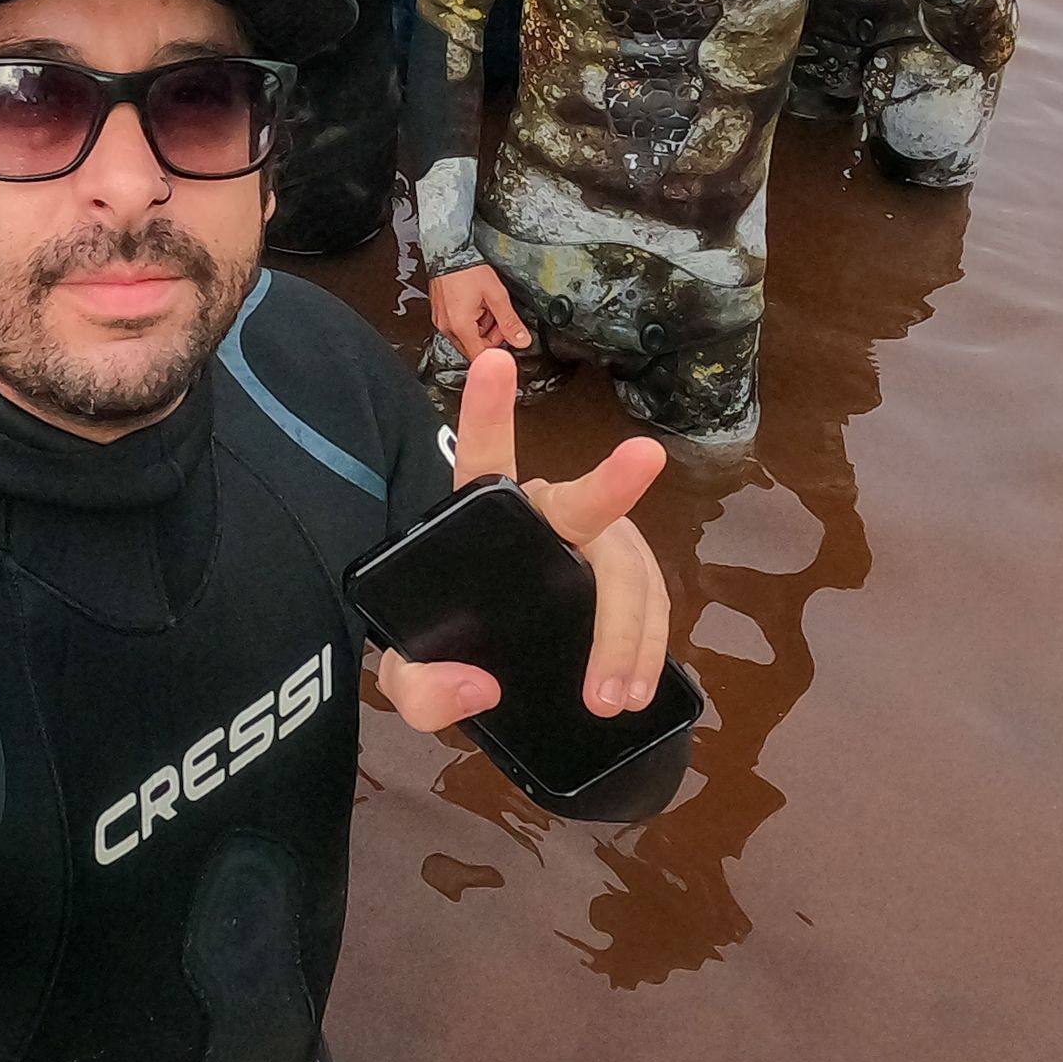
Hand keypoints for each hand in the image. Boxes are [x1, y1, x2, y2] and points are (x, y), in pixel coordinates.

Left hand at [377, 346, 669, 729]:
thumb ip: (419, 689)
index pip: (482, 458)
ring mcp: (592, 546)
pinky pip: (652, 605)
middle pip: (584, 507)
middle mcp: (544, 516)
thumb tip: (478, 690)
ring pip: (630, 569)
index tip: (494, 360)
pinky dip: (650, 650)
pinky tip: (638, 690)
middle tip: (645, 456)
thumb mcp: (410, 678)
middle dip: (612, 484)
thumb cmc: (445, 649)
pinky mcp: (623, 583)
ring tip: (612, 700)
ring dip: (631, 634)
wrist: (486, 666)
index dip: (486, 410)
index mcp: (482, 517)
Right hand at [430, 262, 529, 355]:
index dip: (497, 354)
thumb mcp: (496, 295)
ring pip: (467, 337)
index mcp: (461, 326)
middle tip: (499, 317)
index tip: (507, 341)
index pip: (480, 357)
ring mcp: (442, 321)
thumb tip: (522, 341)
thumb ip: (510, 321)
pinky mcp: (440, 314)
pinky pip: (458, 327)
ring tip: (486, 306)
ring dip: (481, 328)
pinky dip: (470, 320)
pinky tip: (476, 304)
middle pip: (474, 347)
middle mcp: (447, 327)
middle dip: (491, 337)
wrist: (448, 252)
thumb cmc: (468, 269)